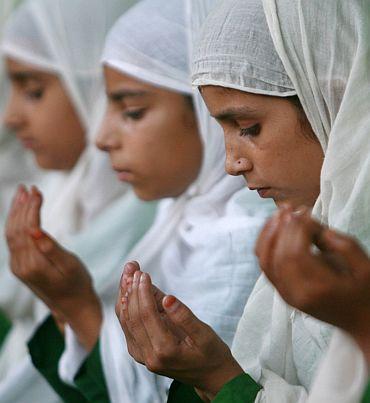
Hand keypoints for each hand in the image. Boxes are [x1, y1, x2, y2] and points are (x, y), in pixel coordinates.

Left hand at [5, 185, 101, 349]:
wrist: (73, 305)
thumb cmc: (77, 284)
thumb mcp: (70, 265)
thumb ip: (51, 248)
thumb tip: (34, 229)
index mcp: (33, 265)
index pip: (27, 229)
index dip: (31, 208)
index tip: (37, 191)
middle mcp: (20, 266)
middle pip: (15, 229)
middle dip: (21, 206)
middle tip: (29, 187)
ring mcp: (18, 267)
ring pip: (11, 234)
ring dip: (15, 212)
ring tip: (21, 193)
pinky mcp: (20, 266)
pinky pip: (14, 240)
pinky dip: (16, 223)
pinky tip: (21, 212)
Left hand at [115, 262, 242, 400]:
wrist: (210, 376)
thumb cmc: (210, 352)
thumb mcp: (204, 334)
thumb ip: (185, 317)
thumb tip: (168, 298)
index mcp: (164, 350)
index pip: (146, 315)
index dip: (143, 291)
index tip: (143, 272)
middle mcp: (148, 355)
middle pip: (132, 316)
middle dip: (130, 288)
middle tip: (132, 266)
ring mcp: (141, 355)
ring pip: (125, 320)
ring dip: (125, 294)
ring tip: (127, 272)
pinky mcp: (139, 351)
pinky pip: (128, 325)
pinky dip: (126, 305)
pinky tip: (128, 288)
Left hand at [256, 207, 369, 362]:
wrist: (360, 322)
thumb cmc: (366, 292)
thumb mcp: (365, 266)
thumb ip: (340, 243)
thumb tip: (310, 225)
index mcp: (319, 290)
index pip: (296, 254)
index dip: (297, 229)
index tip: (307, 213)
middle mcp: (296, 295)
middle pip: (278, 255)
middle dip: (283, 226)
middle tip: (291, 207)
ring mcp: (285, 295)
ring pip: (265, 259)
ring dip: (269, 231)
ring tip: (280, 212)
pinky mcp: (281, 291)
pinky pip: (265, 265)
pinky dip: (265, 243)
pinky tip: (273, 226)